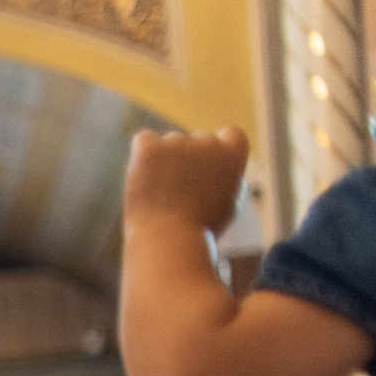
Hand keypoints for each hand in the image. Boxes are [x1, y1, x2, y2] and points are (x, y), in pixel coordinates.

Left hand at [124, 127, 250, 234]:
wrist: (170, 240)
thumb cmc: (200, 229)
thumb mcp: (227, 203)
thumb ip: (226, 177)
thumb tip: (217, 164)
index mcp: (233, 154)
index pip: (230, 135)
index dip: (218, 150)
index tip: (207, 169)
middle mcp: (208, 143)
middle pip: (196, 141)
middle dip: (187, 160)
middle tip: (178, 192)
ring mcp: (178, 143)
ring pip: (168, 144)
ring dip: (164, 162)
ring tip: (162, 195)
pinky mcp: (150, 149)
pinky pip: (144, 140)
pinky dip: (142, 155)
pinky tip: (144, 176)